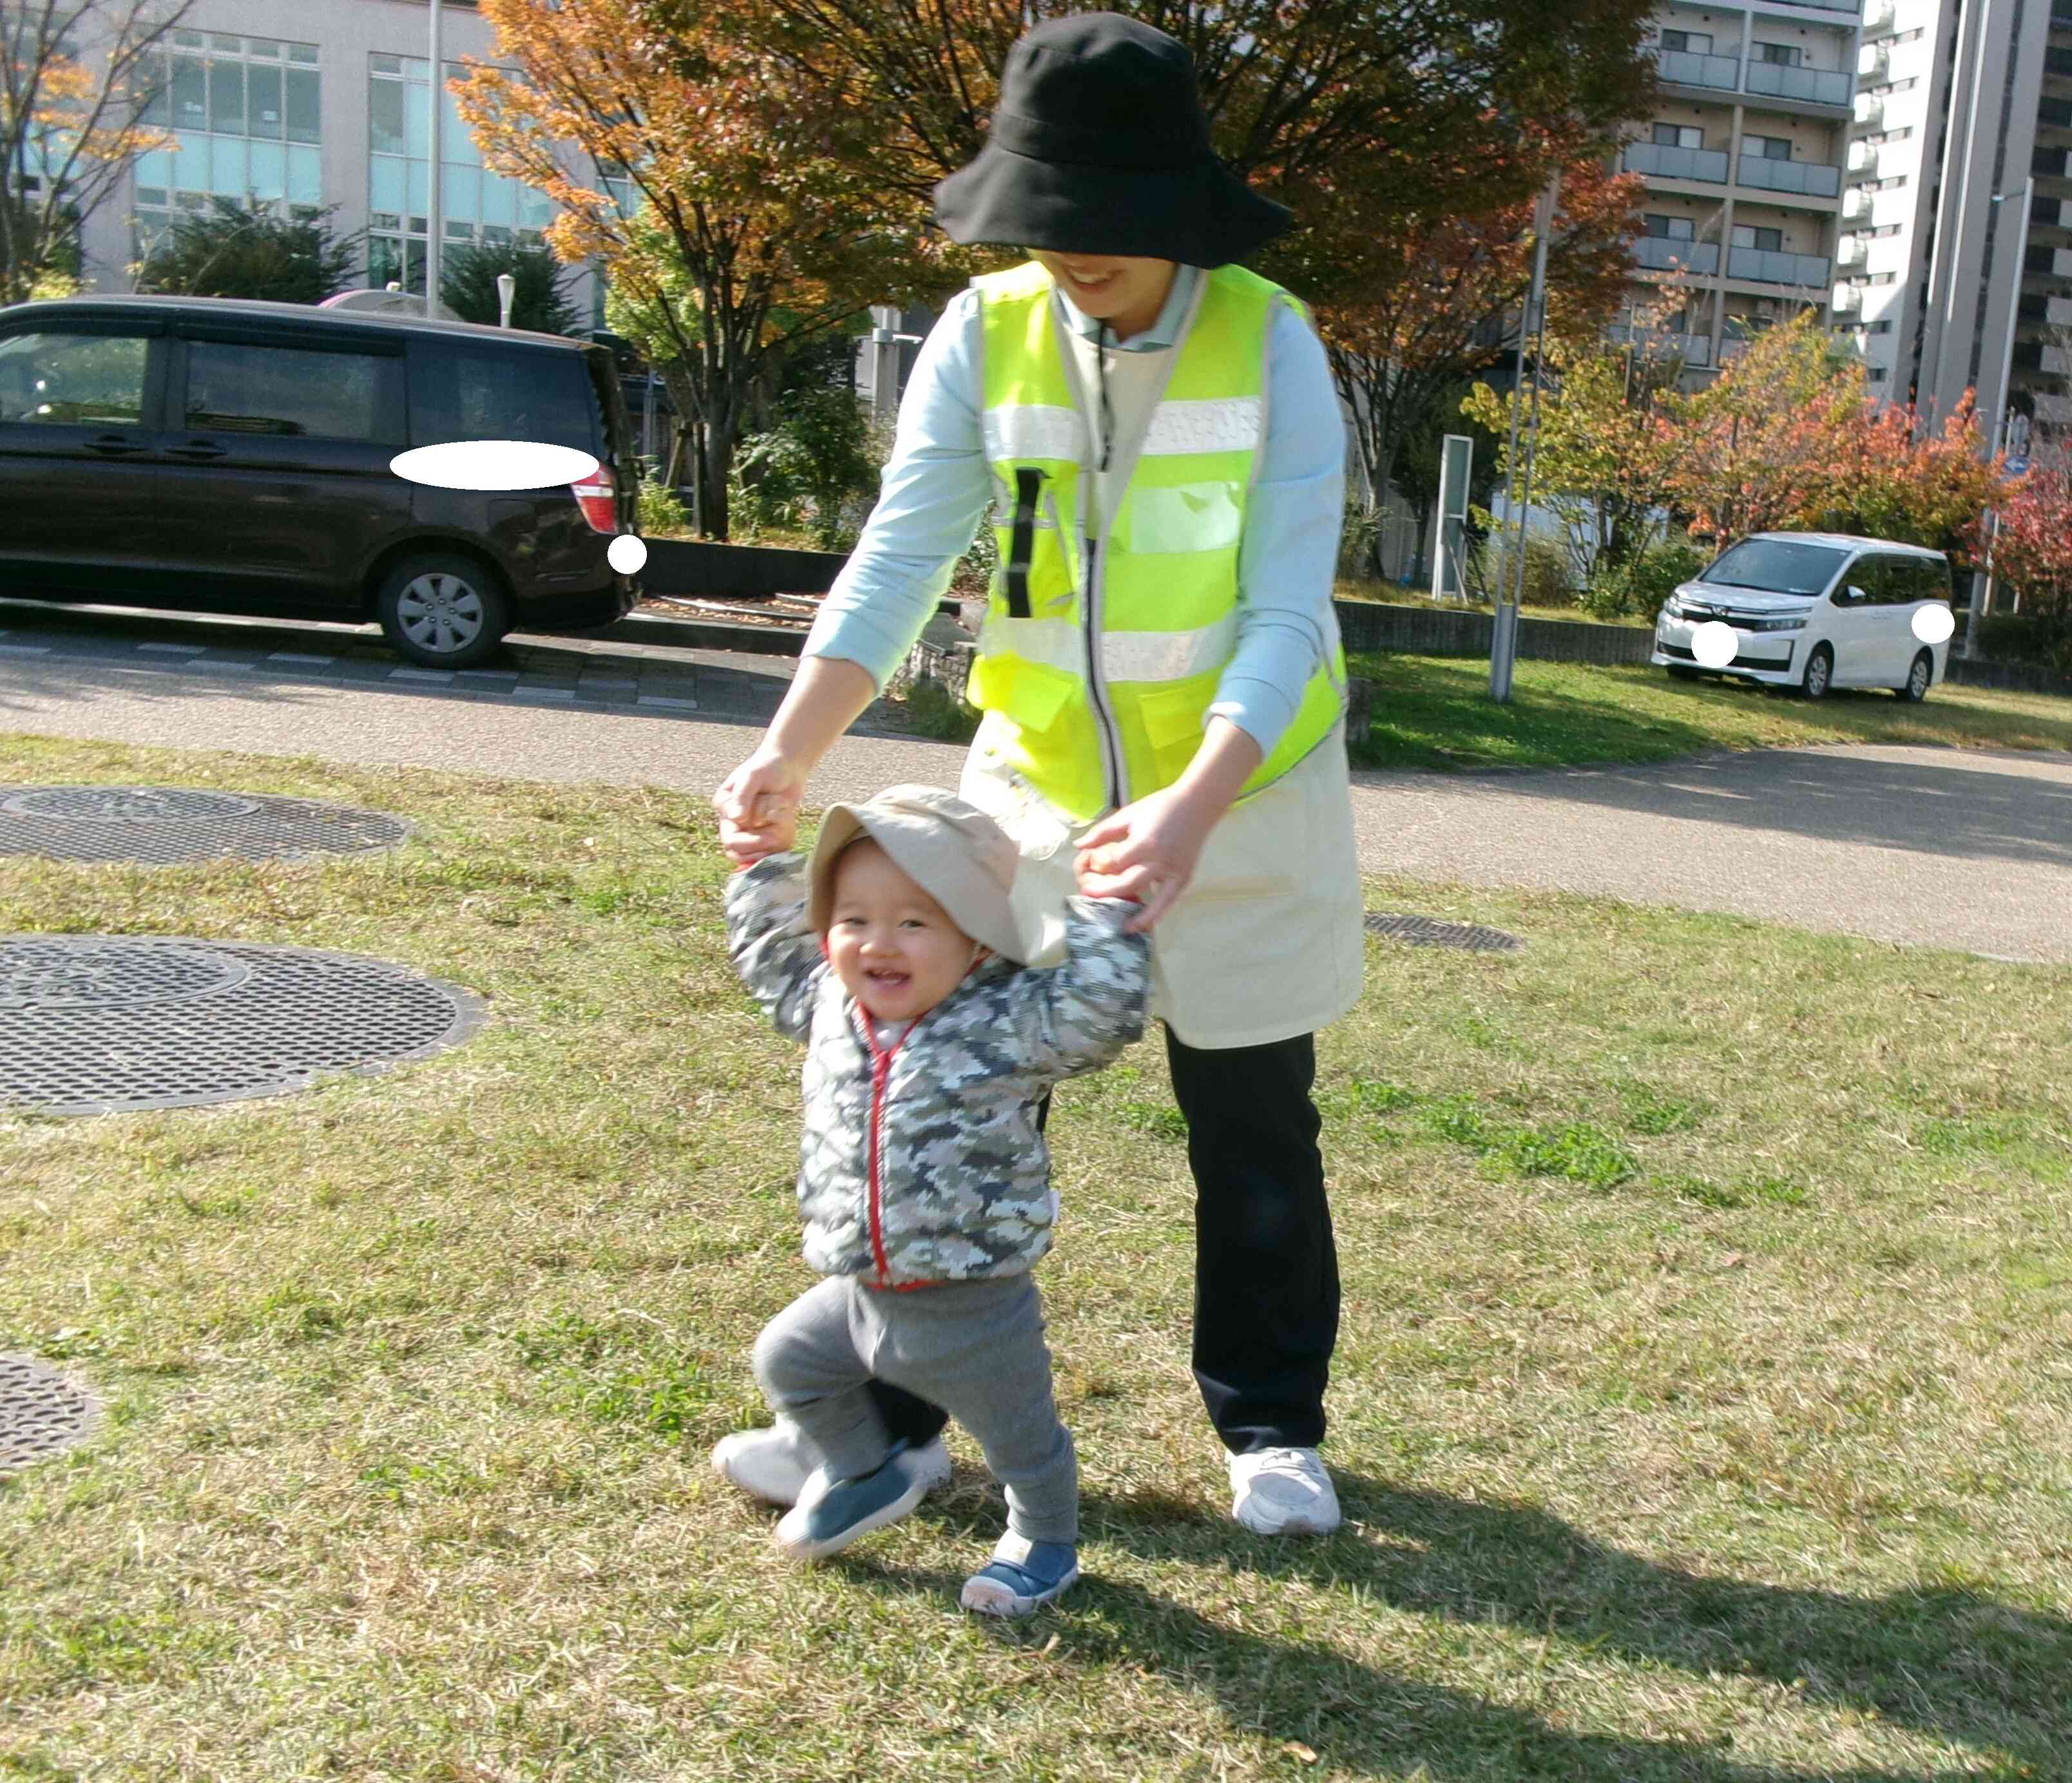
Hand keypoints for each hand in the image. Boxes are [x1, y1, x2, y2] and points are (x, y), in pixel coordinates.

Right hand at [713, 746, 807, 866]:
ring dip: (773, 844)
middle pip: (739, 853)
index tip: (771, 837)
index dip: (750, 843)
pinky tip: (789, 823)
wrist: (788, 766)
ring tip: (785, 821)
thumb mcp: (753, 776)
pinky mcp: (766, 831)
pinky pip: (773, 849)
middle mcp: (734, 822)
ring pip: (757, 853)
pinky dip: (784, 840)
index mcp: (725, 808)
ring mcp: (750, 828)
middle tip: (778, 838)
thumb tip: (735, 818)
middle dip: (760, 848)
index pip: (731, 839)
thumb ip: (743, 796)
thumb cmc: (768, 766)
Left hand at [1073, 785, 1216, 932]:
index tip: (1091, 864)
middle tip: (1088, 895)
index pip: (1114, 862)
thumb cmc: (1160, 807)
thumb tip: (1078, 845)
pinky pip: (1167, 902)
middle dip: (1105, 891)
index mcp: (1144, 842)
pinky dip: (1153, 915)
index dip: (1100, 865)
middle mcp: (1158, 861)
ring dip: (1126, 909)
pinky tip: (1139, 926)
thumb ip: (1103, 832)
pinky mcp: (1183, 878)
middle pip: (1125, 883)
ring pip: (1145, 895)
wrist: (1197, 805)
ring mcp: (1172, 871)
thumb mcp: (1129, 814)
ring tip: (1113, 920)